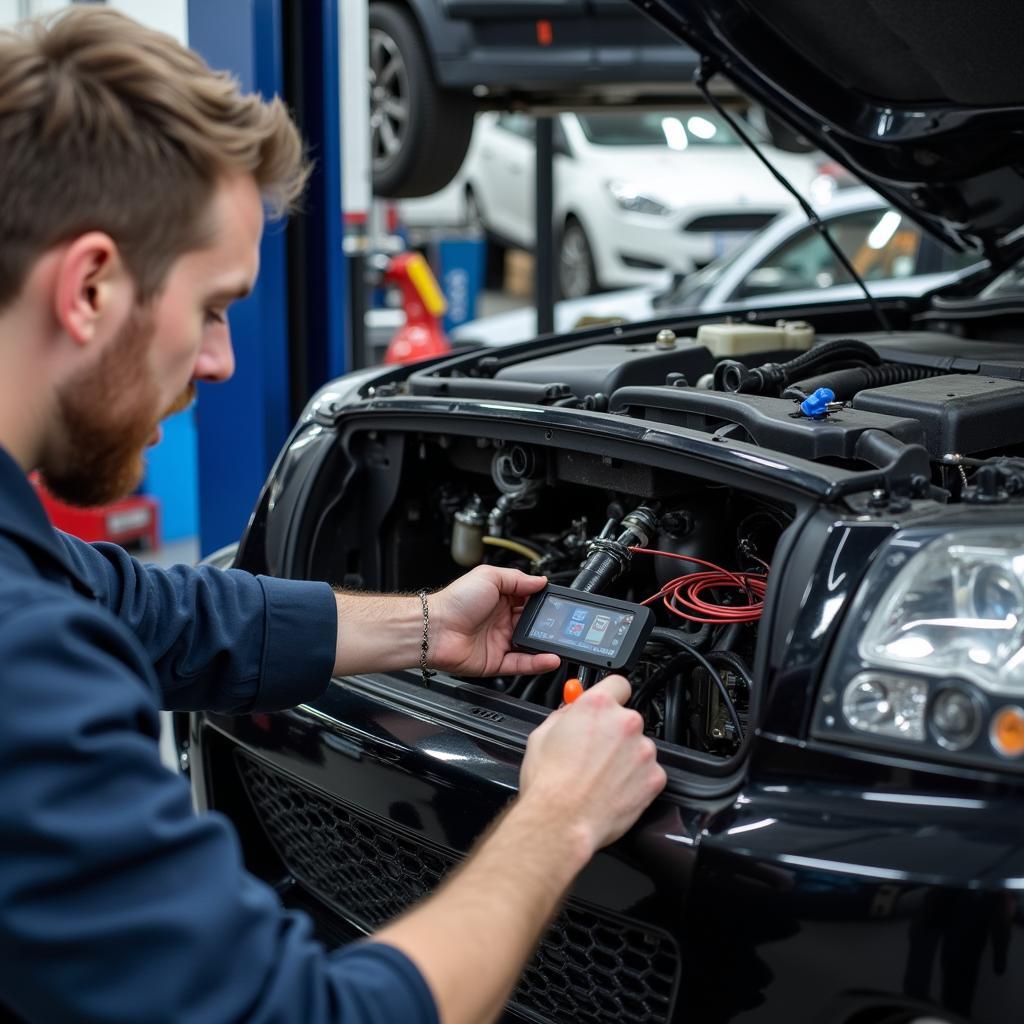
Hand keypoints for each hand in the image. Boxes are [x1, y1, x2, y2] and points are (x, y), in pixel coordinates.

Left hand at [429, 565, 560, 676]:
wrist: (434, 628)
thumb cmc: (455, 601)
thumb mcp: (489, 576)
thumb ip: (518, 579)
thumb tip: (541, 580)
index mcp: (499, 600)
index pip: (529, 601)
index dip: (543, 603)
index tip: (559, 604)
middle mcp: (501, 622)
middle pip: (532, 625)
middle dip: (549, 625)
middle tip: (565, 625)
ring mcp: (499, 642)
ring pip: (530, 647)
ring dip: (547, 645)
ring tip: (564, 643)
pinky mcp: (496, 662)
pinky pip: (522, 664)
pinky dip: (538, 663)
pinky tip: (551, 658)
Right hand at [518, 675, 666, 855]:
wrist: (561, 821)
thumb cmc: (549, 783)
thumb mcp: (541, 735)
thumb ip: (563, 716)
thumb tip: (571, 713)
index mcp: (597, 705)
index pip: (618, 683)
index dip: (611, 695)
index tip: (608, 706)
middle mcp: (625, 722)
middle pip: (628, 718)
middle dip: (614, 731)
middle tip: (595, 751)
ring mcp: (643, 750)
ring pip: (638, 746)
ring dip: (626, 756)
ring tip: (602, 776)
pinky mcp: (654, 777)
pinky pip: (648, 771)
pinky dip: (636, 779)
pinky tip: (614, 789)